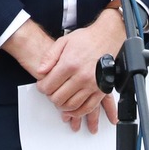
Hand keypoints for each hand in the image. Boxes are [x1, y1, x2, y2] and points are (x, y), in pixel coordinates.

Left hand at [36, 8, 125, 132]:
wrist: (107, 37)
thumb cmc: (87, 39)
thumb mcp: (63, 41)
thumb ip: (49, 57)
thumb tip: (40, 71)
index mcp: (69, 64)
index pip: (48, 86)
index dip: (41, 87)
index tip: (42, 85)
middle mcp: (81, 76)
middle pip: (58, 98)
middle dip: (50, 97)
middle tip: (50, 92)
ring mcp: (92, 85)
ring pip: (71, 106)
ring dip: (62, 106)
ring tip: (60, 99)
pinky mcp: (101, 90)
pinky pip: (88, 108)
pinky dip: (78, 112)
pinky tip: (72, 110)